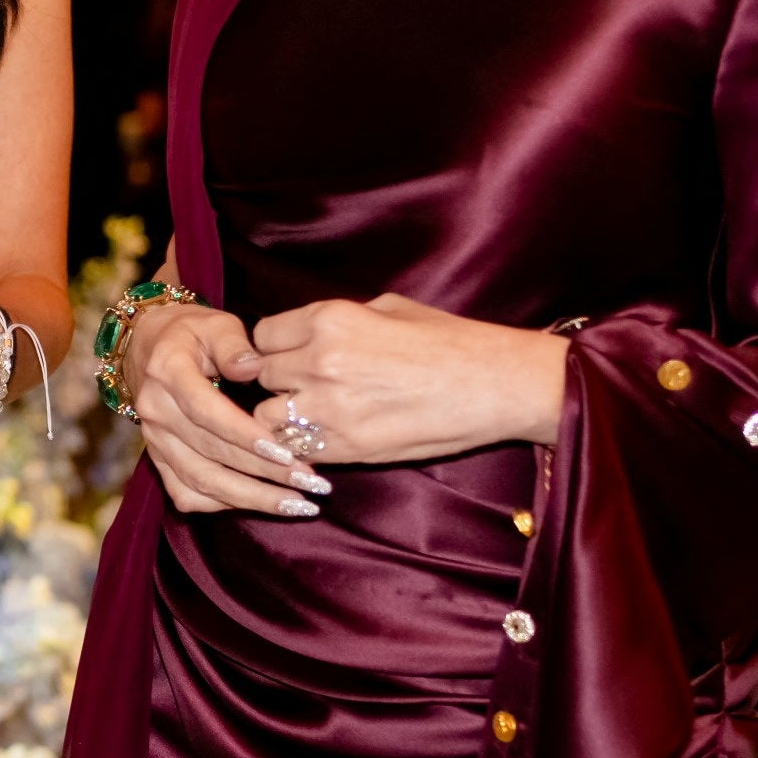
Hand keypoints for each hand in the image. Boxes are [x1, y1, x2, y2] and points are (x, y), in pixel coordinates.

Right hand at [123, 300, 325, 517]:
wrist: (150, 346)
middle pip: (211, 452)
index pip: (206, 411)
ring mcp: (154, 439)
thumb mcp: (216, 325)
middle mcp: (155, 410)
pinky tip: (261, 505)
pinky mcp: (158, 459)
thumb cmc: (194, 334)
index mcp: (168, 372)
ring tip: (298, 504)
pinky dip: (223, 506)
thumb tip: (254, 367)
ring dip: (251, 498)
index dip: (245, 436)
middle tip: (312, 481)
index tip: (286, 453)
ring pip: (201, 481)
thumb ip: (235, 346)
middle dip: (265, 472)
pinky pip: (187, 494)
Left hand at [246, 293, 568, 465]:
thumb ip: (336, 320)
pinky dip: (304, 447)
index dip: (275, 346)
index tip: (290, 354)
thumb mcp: (386, 308)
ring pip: (269, 416)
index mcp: (328, 320)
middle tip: (305, 387)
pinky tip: (329, 438)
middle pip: (263, 376)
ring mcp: (330, 407)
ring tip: (314, 415)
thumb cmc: (448, 341)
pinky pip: (297, 448)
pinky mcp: (347, 447)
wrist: (494, 385)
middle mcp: (319, 361)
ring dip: (285, 417)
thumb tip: (305, 331)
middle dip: (280, 381)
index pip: (263, 335)